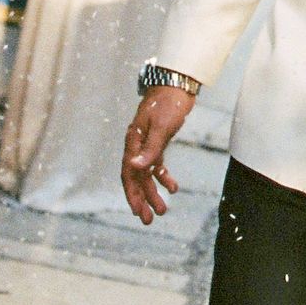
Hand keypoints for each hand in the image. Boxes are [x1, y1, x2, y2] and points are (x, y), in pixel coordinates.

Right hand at [120, 88, 191, 222]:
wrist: (176, 83)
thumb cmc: (168, 103)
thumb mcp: (161, 126)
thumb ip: (150, 148)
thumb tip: (135, 167)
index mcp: (133, 142)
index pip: (129, 174)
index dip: (133, 194)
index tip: (138, 212)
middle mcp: (136, 145)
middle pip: (136, 178)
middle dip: (141, 200)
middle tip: (148, 220)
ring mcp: (146, 143)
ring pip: (146, 174)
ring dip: (153, 192)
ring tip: (162, 210)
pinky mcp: (157, 141)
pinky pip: (156, 164)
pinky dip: (163, 177)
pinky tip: (173, 188)